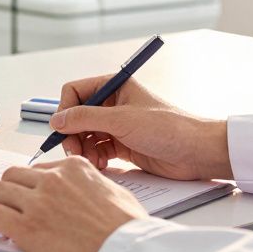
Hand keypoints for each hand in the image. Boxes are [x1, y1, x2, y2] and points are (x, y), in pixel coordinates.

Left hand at [0, 158, 147, 251]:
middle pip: (13, 176)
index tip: (22, 193)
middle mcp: (53, 180)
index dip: (26, 183)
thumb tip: (88, 192)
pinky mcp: (26, 226)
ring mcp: (37, 202)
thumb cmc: (128, 230)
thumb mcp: (116, 194)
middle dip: (4, 188)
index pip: (38, 169)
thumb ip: (94, 186)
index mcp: (75, 168)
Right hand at [53, 78, 232, 180]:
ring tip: (91, 161)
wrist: (197, 152)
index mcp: (115, 86)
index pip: (75, 92)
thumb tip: (56, 120)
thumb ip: (85, 118)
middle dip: (72, 134)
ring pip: (85, 135)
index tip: (62, 128)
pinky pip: (98, 149)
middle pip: (77, 116)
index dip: (65, 109)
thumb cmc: (168, 128)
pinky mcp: (123, 145)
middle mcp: (114, 104)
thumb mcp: (121, 120)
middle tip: (74, 151)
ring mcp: (118, 125)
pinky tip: (101, 165)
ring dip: (83, 149)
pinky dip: (95, 158)